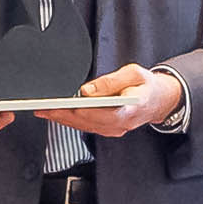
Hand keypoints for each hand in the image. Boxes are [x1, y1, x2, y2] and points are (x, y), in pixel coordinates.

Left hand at [51, 65, 183, 133]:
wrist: (161, 100)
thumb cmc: (147, 85)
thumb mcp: (133, 73)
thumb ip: (109, 81)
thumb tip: (86, 89)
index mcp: (126, 110)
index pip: (93, 113)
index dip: (72, 110)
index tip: (56, 105)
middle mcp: (118, 125)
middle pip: (83, 122)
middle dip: (60, 115)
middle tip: (41, 108)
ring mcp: (114, 130)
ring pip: (83, 127)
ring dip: (63, 119)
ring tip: (44, 111)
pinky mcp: (109, 129)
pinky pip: (87, 127)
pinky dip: (72, 121)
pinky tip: (60, 115)